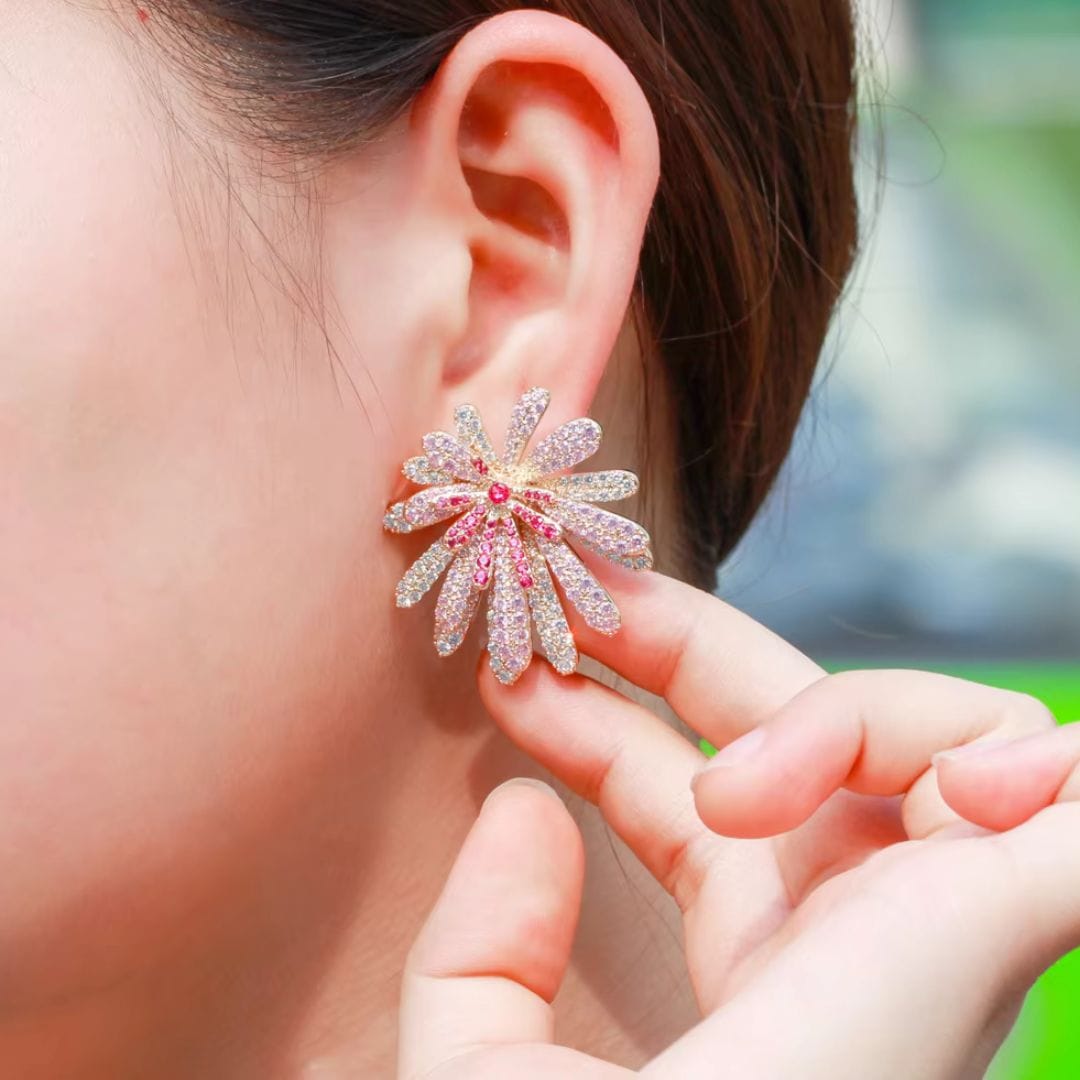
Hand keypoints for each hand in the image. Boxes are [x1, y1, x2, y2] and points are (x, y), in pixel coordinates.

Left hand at [398, 570, 1079, 1077]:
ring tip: (737, 796)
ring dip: (839, 713)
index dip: (602, 723)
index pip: (687, 799)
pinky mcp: (1015, 920)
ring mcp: (941, 924)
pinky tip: (969, 780)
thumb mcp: (488, 1076)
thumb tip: (523, 812)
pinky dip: (1031, 752)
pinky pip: (1073, 795)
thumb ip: (479, 957)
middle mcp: (856, 935)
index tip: (512, 677)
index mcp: (755, 968)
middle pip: (792, 726)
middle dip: (683, 642)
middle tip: (581, 599)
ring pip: (924, 732)